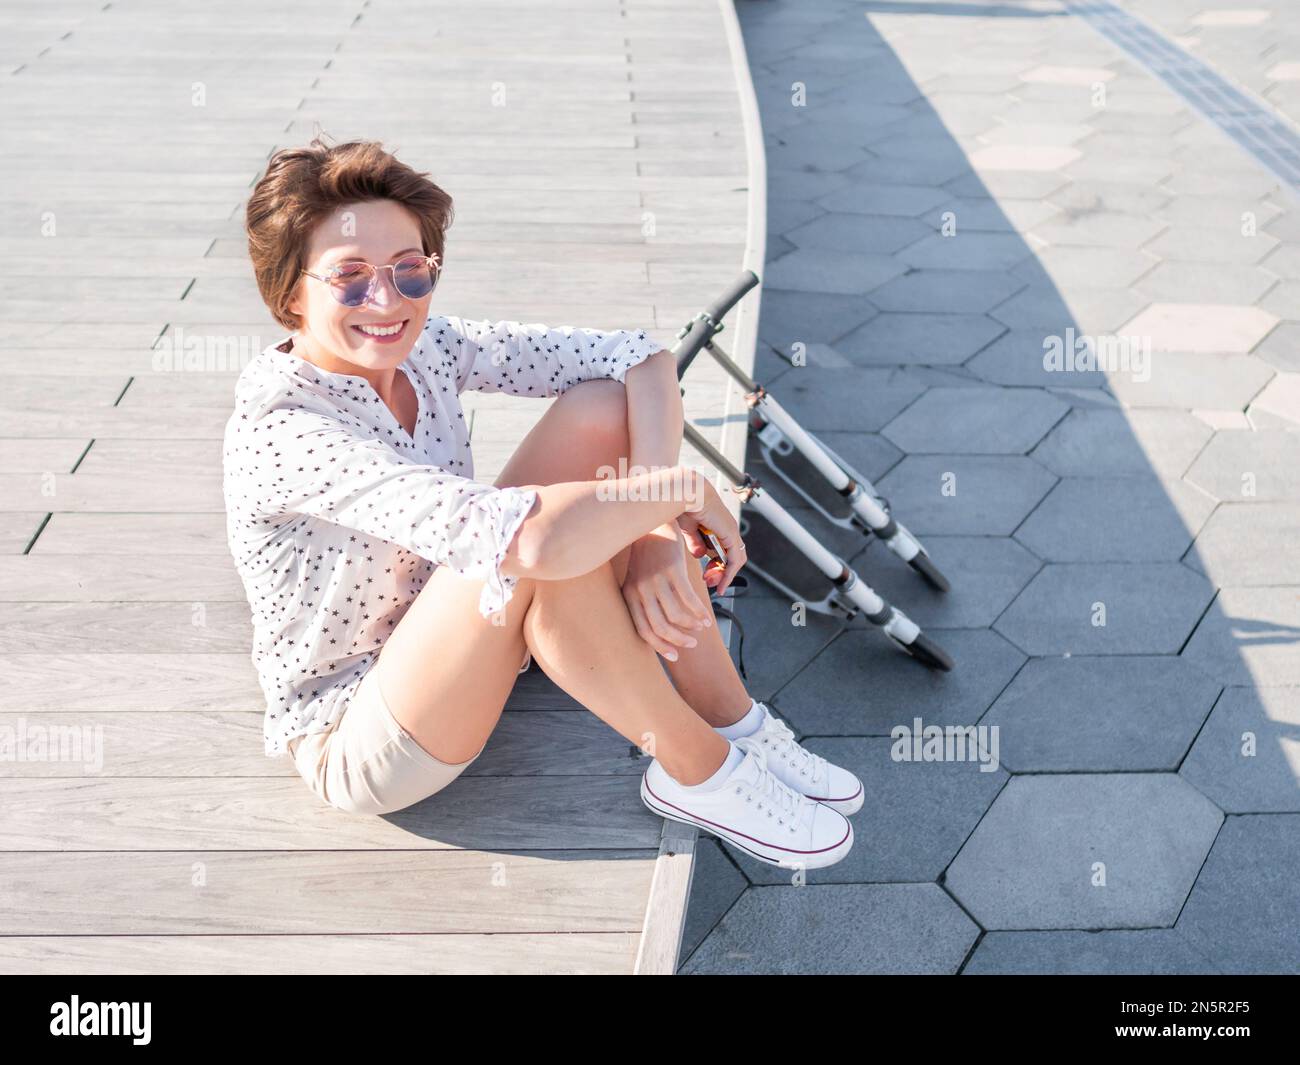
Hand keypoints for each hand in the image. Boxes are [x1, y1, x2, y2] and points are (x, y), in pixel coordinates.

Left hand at [622, 523, 713, 661]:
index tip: (675, 656)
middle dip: (679, 640)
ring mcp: (655, 580)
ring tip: (702, 627)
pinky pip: (688, 599)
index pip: (643, 631)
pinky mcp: (672, 570)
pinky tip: (706, 615)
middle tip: (692, 643)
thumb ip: (645, 601)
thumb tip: (662, 628)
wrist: (651, 524)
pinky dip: (699, 611)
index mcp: (629, 596)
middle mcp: (640, 590)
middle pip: (660, 627)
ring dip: (691, 626)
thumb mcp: (638, 580)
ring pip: (675, 616)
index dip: (660, 647)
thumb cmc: (647, 556)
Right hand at [677, 472, 745, 595]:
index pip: (723, 550)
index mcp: (717, 525)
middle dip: (720, 573)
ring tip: (714, 584)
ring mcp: (731, 531)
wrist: (686, 492)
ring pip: (735, 560)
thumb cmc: (683, 504)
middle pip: (731, 557)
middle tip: (710, 582)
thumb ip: (695, 542)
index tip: (706, 575)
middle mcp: (727, 528)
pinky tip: (721, 582)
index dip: (716, 565)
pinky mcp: (730, 534)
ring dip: (725, 575)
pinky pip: (735, 560)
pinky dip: (729, 573)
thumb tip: (699, 555)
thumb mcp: (689, 528)